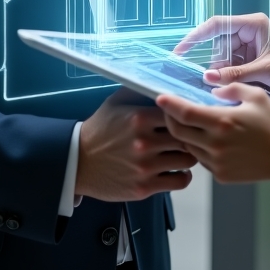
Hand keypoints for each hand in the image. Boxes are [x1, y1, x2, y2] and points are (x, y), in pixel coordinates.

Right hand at [75, 89, 195, 200]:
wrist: (78, 162)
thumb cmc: (100, 130)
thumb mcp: (116, 102)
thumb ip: (141, 90)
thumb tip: (164, 82)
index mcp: (139, 118)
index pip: (179, 114)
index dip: (185, 116)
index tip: (186, 118)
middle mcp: (144, 142)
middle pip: (187, 137)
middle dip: (190, 136)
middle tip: (189, 136)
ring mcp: (145, 167)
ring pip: (188, 160)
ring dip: (188, 156)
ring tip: (182, 152)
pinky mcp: (145, 187)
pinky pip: (180, 181)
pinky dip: (183, 176)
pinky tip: (177, 170)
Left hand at [157, 85, 269, 183]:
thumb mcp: (256, 96)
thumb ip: (231, 88)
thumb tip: (212, 90)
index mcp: (222, 122)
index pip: (185, 113)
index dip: (169, 104)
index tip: (159, 97)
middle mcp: (215, 144)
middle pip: (178, 132)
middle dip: (170, 119)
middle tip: (170, 110)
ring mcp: (217, 162)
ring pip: (188, 147)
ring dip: (184, 135)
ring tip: (190, 124)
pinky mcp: (221, 175)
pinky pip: (201, 160)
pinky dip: (199, 148)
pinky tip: (208, 140)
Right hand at [174, 13, 269, 105]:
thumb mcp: (265, 71)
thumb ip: (236, 73)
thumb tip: (208, 76)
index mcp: (253, 25)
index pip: (218, 24)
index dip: (197, 35)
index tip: (181, 50)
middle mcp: (247, 32)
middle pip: (218, 43)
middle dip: (213, 61)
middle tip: (205, 79)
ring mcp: (246, 46)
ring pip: (221, 57)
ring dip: (219, 71)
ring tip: (219, 86)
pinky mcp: (247, 60)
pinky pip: (228, 66)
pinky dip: (224, 76)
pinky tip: (224, 86)